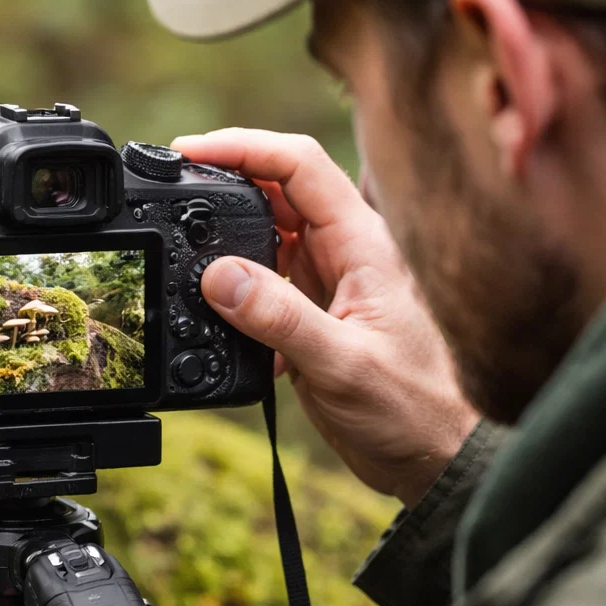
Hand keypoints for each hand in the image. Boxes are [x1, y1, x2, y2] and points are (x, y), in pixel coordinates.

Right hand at [173, 129, 478, 504]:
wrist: (432, 459)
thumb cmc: (413, 410)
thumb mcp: (342, 364)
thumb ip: (280, 318)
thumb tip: (219, 275)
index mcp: (363, 244)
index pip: (299, 165)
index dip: (243, 146)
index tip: (190, 152)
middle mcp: (346, 253)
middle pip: (276, 189)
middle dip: (223, 180)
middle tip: (173, 189)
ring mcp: (328, 282)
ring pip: (266, 234)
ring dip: (224, 237)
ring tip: (180, 245)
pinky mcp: (313, 315)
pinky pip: (263, 282)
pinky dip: (232, 288)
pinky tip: (212, 314)